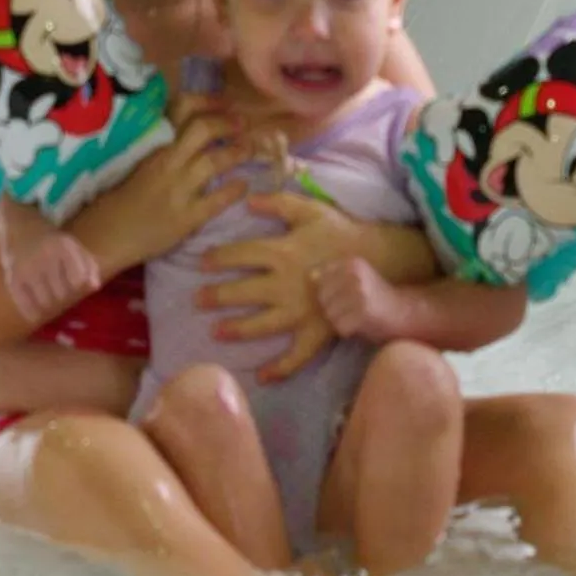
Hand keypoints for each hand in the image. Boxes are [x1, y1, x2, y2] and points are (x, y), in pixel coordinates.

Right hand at [0, 227, 102, 324]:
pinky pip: (24, 304)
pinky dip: (32, 313)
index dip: (77, 283)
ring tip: (47, 294)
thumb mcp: (73, 245)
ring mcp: (27, 268)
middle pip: (62, 293)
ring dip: (49, 303)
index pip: (78, 279)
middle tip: (57, 286)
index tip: (73, 280)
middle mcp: (45, 257)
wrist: (18, 225)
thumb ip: (88, 265)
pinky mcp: (12, 278)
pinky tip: (35, 316)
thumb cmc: (50, 239)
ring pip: (46, 301)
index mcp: (64, 247)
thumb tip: (95, 287)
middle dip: (62, 293)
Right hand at [79, 97, 250, 270]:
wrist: (105, 235)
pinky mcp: (186, 217)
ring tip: (250, 149)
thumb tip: (190, 125)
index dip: (209, 101)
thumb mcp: (136, 159)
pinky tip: (244, 185)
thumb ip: (160, 142)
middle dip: (228, 123)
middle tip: (243, 124)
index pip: (182, 108)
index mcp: (152, 144)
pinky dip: (235, 189)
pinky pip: (218, 200)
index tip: (227, 102)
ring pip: (214, 161)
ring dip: (238, 152)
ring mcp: (177, 188)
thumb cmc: (118, 196)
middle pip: (203, 130)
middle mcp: (166, 161)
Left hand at [197, 189, 369, 381]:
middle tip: (197, 300)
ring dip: (237, 329)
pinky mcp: (317, 331)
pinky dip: (280, 369)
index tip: (201, 262)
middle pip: (244, 292)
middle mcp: (286, 284)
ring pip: (263, 324)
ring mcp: (301, 311)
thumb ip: (279, 203)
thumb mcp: (310, 210)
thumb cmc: (340, 232)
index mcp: (283, 252)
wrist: (378, 259)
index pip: (242, 255)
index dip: (219, 258)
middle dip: (217, 296)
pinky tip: (263, 376)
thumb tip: (248, 199)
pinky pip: (297, 356)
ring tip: (216, 332)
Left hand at [312, 256, 404, 342]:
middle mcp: (355, 274)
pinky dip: (348, 331)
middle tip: (352, 310)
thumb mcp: (357, 278)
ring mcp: (359, 292)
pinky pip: (341, 327)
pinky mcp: (363, 312)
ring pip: (330, 314)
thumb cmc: (376, 297)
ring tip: (357, 317)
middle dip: (333, 308)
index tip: (346, 297)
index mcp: (352, 262)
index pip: (320, 280)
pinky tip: (362, 325)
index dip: (330, 293)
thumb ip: (334, 276)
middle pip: (322, 298)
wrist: (405, 312)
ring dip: (340, 321)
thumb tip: (310, 276)